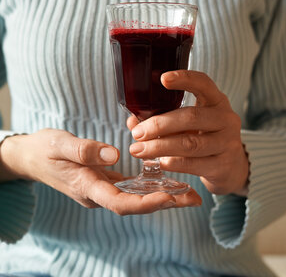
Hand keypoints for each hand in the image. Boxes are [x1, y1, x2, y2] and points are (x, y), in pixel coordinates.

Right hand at [0, 128, 200, 214]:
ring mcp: (101, 188)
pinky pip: (129, 186)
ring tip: (188, 191)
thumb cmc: (43, 149)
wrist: (31, 156)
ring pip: (135, 197)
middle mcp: (97, 193)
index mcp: (86, 187)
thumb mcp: (60, 144)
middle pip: (135, 204)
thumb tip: (115, 155)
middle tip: (193, 197)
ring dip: (162, 195)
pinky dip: (148, 184)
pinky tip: (165, 178)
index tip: (171, 197)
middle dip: (165, 202)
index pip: (121, 202)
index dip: (147, 203)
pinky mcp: (103, 180)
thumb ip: (85, 150)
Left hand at [127, 71, 249, 195]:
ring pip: (190, 143)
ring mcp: (227, 143)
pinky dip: (173, 163)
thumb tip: (133, 122)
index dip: (184, 79)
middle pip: (191, 117)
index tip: (162, 78)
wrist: (231, 166)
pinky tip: (159, 162)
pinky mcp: (223, 165)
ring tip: (138, 150)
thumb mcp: (189, 123)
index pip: (203, 83)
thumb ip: (164, 118)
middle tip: (137, 133)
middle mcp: (226, 119)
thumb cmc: (204, 137)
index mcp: (216, 101)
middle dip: (159, 124)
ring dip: (160, 146)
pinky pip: (194, 164)